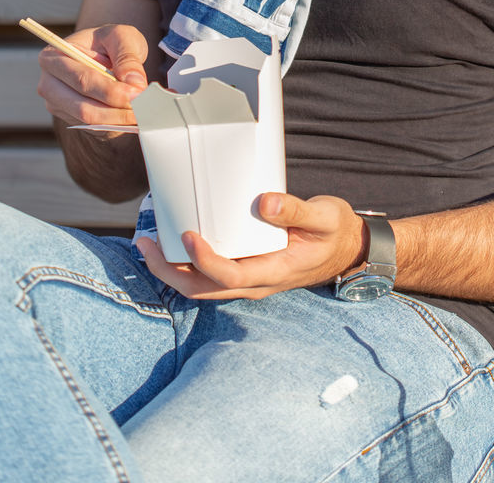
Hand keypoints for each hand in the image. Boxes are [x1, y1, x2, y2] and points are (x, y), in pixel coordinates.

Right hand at [37, 23, 148, 132]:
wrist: (105, 54)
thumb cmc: (109, 42)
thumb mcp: (121, 37)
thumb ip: (128, 56)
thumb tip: (134, 83)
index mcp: (54, 57)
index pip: (82, 80)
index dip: (110, 90)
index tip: (138, 93)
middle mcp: (49, 85)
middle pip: (83, 107)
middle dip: (117, 109)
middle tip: (146, 105)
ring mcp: (58, 105)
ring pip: (90, 121)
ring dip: (120, 119)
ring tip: (145, 110)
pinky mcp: (71, 119)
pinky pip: (95, 128)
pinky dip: (118, 124)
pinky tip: (135, 115)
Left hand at [136, 193, 368, 299]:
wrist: (349, 250)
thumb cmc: (336, 232)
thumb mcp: (324, 217)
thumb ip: (296, 211)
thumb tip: (266, 202)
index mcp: (274, 272)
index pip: (229, 275)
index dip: (204, 260)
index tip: (188, 233)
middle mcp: (256, 283)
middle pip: (202, 289)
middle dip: (169, 271)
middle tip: (145, 244)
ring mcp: (250, 280)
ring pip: (201, 288)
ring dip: (171, 270)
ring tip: (148, 245)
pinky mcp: (246, 271)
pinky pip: (209, 277)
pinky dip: (185, 265)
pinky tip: (174, 244)